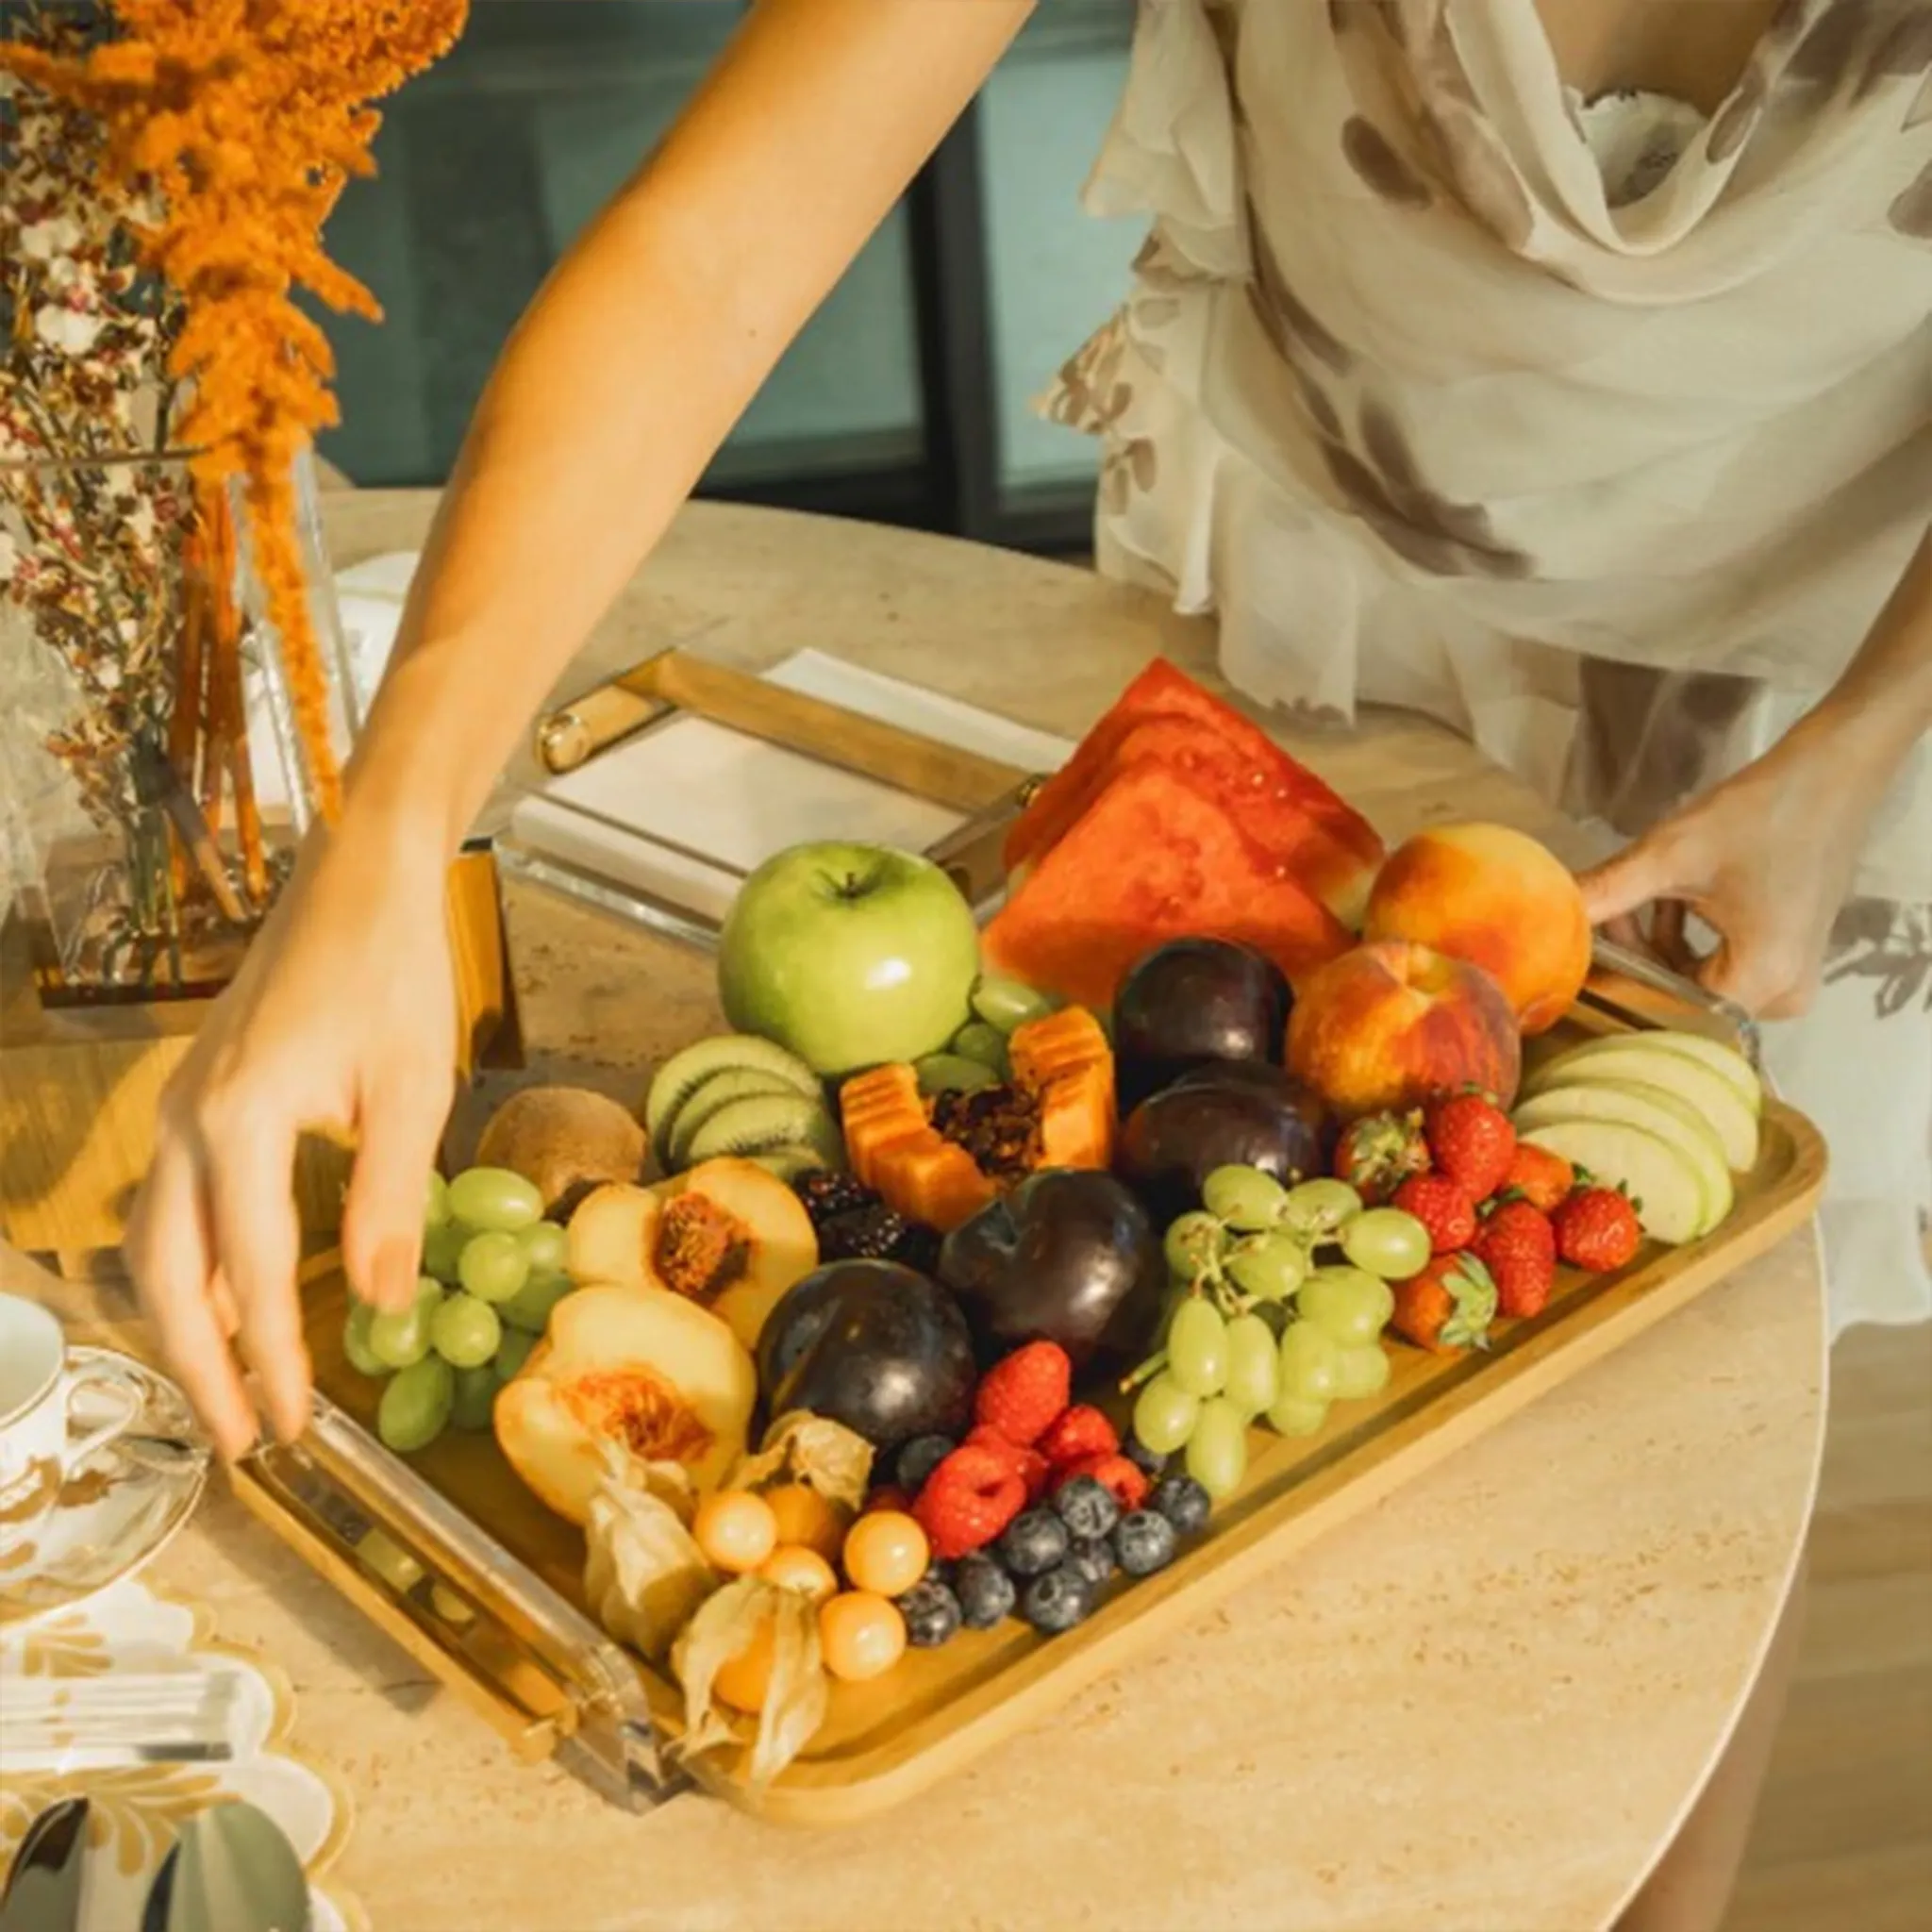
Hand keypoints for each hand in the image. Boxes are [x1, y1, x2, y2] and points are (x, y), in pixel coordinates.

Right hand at [124, 814, 454, 1457]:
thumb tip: (380, 1305)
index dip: (273, 1359)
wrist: (357, 878)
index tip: (297, 1429)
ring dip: (184, 1325)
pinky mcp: (196, 1097)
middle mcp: (188, 1121)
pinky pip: (171, 1206)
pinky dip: (188, 1271)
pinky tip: (225, 1304)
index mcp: (241, 1121)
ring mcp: (181, 1107)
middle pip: (169, 1276)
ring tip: (226, 1392)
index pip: (252, 1273)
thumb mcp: (414, 1088)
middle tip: (244, 1444)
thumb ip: (390, 1200)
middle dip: (201, 1367)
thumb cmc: (395, 972)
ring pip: (155, 1245)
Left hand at [1576, 715, 1882, 1019]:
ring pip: (1696, 983)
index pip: (1667, 1008)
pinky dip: (1685, 941)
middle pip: (1682, 998)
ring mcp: (1790, 982)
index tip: (1577, 960)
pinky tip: (1666, 903)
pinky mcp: (1787, 961)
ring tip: (1631, 902)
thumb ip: (1610, 891)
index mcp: (1761, 980)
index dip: (1618, 984)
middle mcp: (1782, 997)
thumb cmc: (1760, 813)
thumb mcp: (1672, 856)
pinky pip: (1719, 969)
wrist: (1831, 774)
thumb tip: (1549, 908)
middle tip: (1603, 918)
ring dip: (1656, 947)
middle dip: (1635, 961)